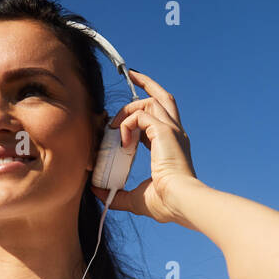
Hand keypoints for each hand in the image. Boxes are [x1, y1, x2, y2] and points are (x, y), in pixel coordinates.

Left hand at [90, 69, 197, 223]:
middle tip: (132, 75)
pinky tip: (121, 142)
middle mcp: (175, 134)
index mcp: (172, 146)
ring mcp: (172, 130)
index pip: (158, 118)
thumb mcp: (135, 199)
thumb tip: (98, 193)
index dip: (140, 114)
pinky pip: (140, 115)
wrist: (180, 202)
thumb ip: (117, 195)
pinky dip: (126, 124)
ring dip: (127, 110)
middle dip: (147, 83)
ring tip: (112, 127)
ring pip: (150, 101)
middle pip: (163, 98)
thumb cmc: (165, 203)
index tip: (122, 120)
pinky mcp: (164, 131)